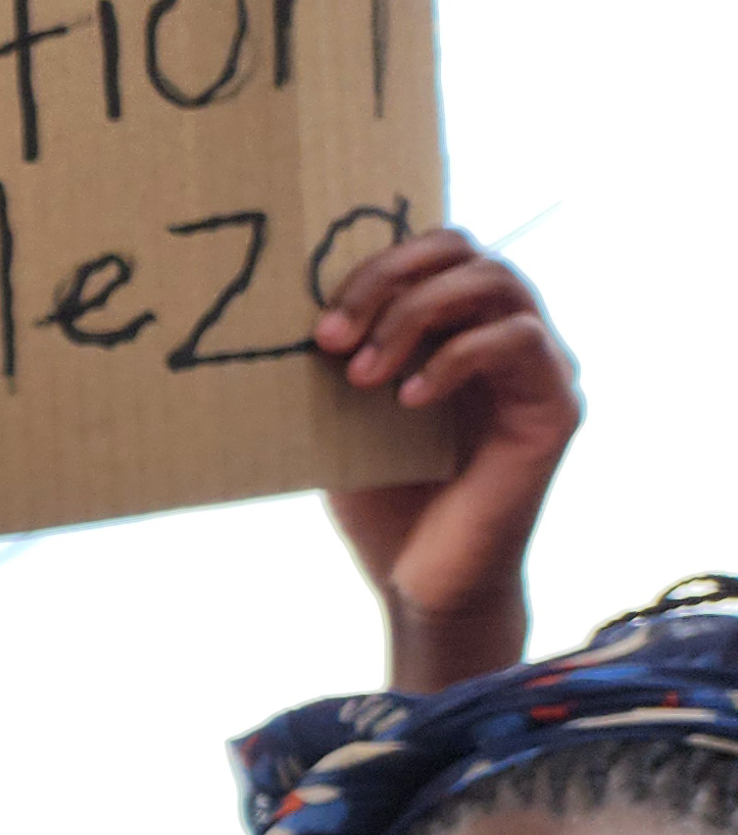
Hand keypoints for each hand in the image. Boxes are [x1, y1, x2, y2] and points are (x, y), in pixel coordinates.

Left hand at [315, 228, 579, 692]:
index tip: (317, 325)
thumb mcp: (344, 416)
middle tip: (330, 338)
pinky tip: (407, 401)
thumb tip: (277, 305)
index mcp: (460, 327)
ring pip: (496, 282)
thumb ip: (337, 358)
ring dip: (415, 316)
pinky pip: (518, 341)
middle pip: (465, 250)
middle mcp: (509, 334)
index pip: (435, 251)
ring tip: (362, 375)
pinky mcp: (558, 405)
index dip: (375, 268)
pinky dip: (455, 358)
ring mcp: (541, 365)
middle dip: (389, 281)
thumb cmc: (383, 500)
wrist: (421, 584)